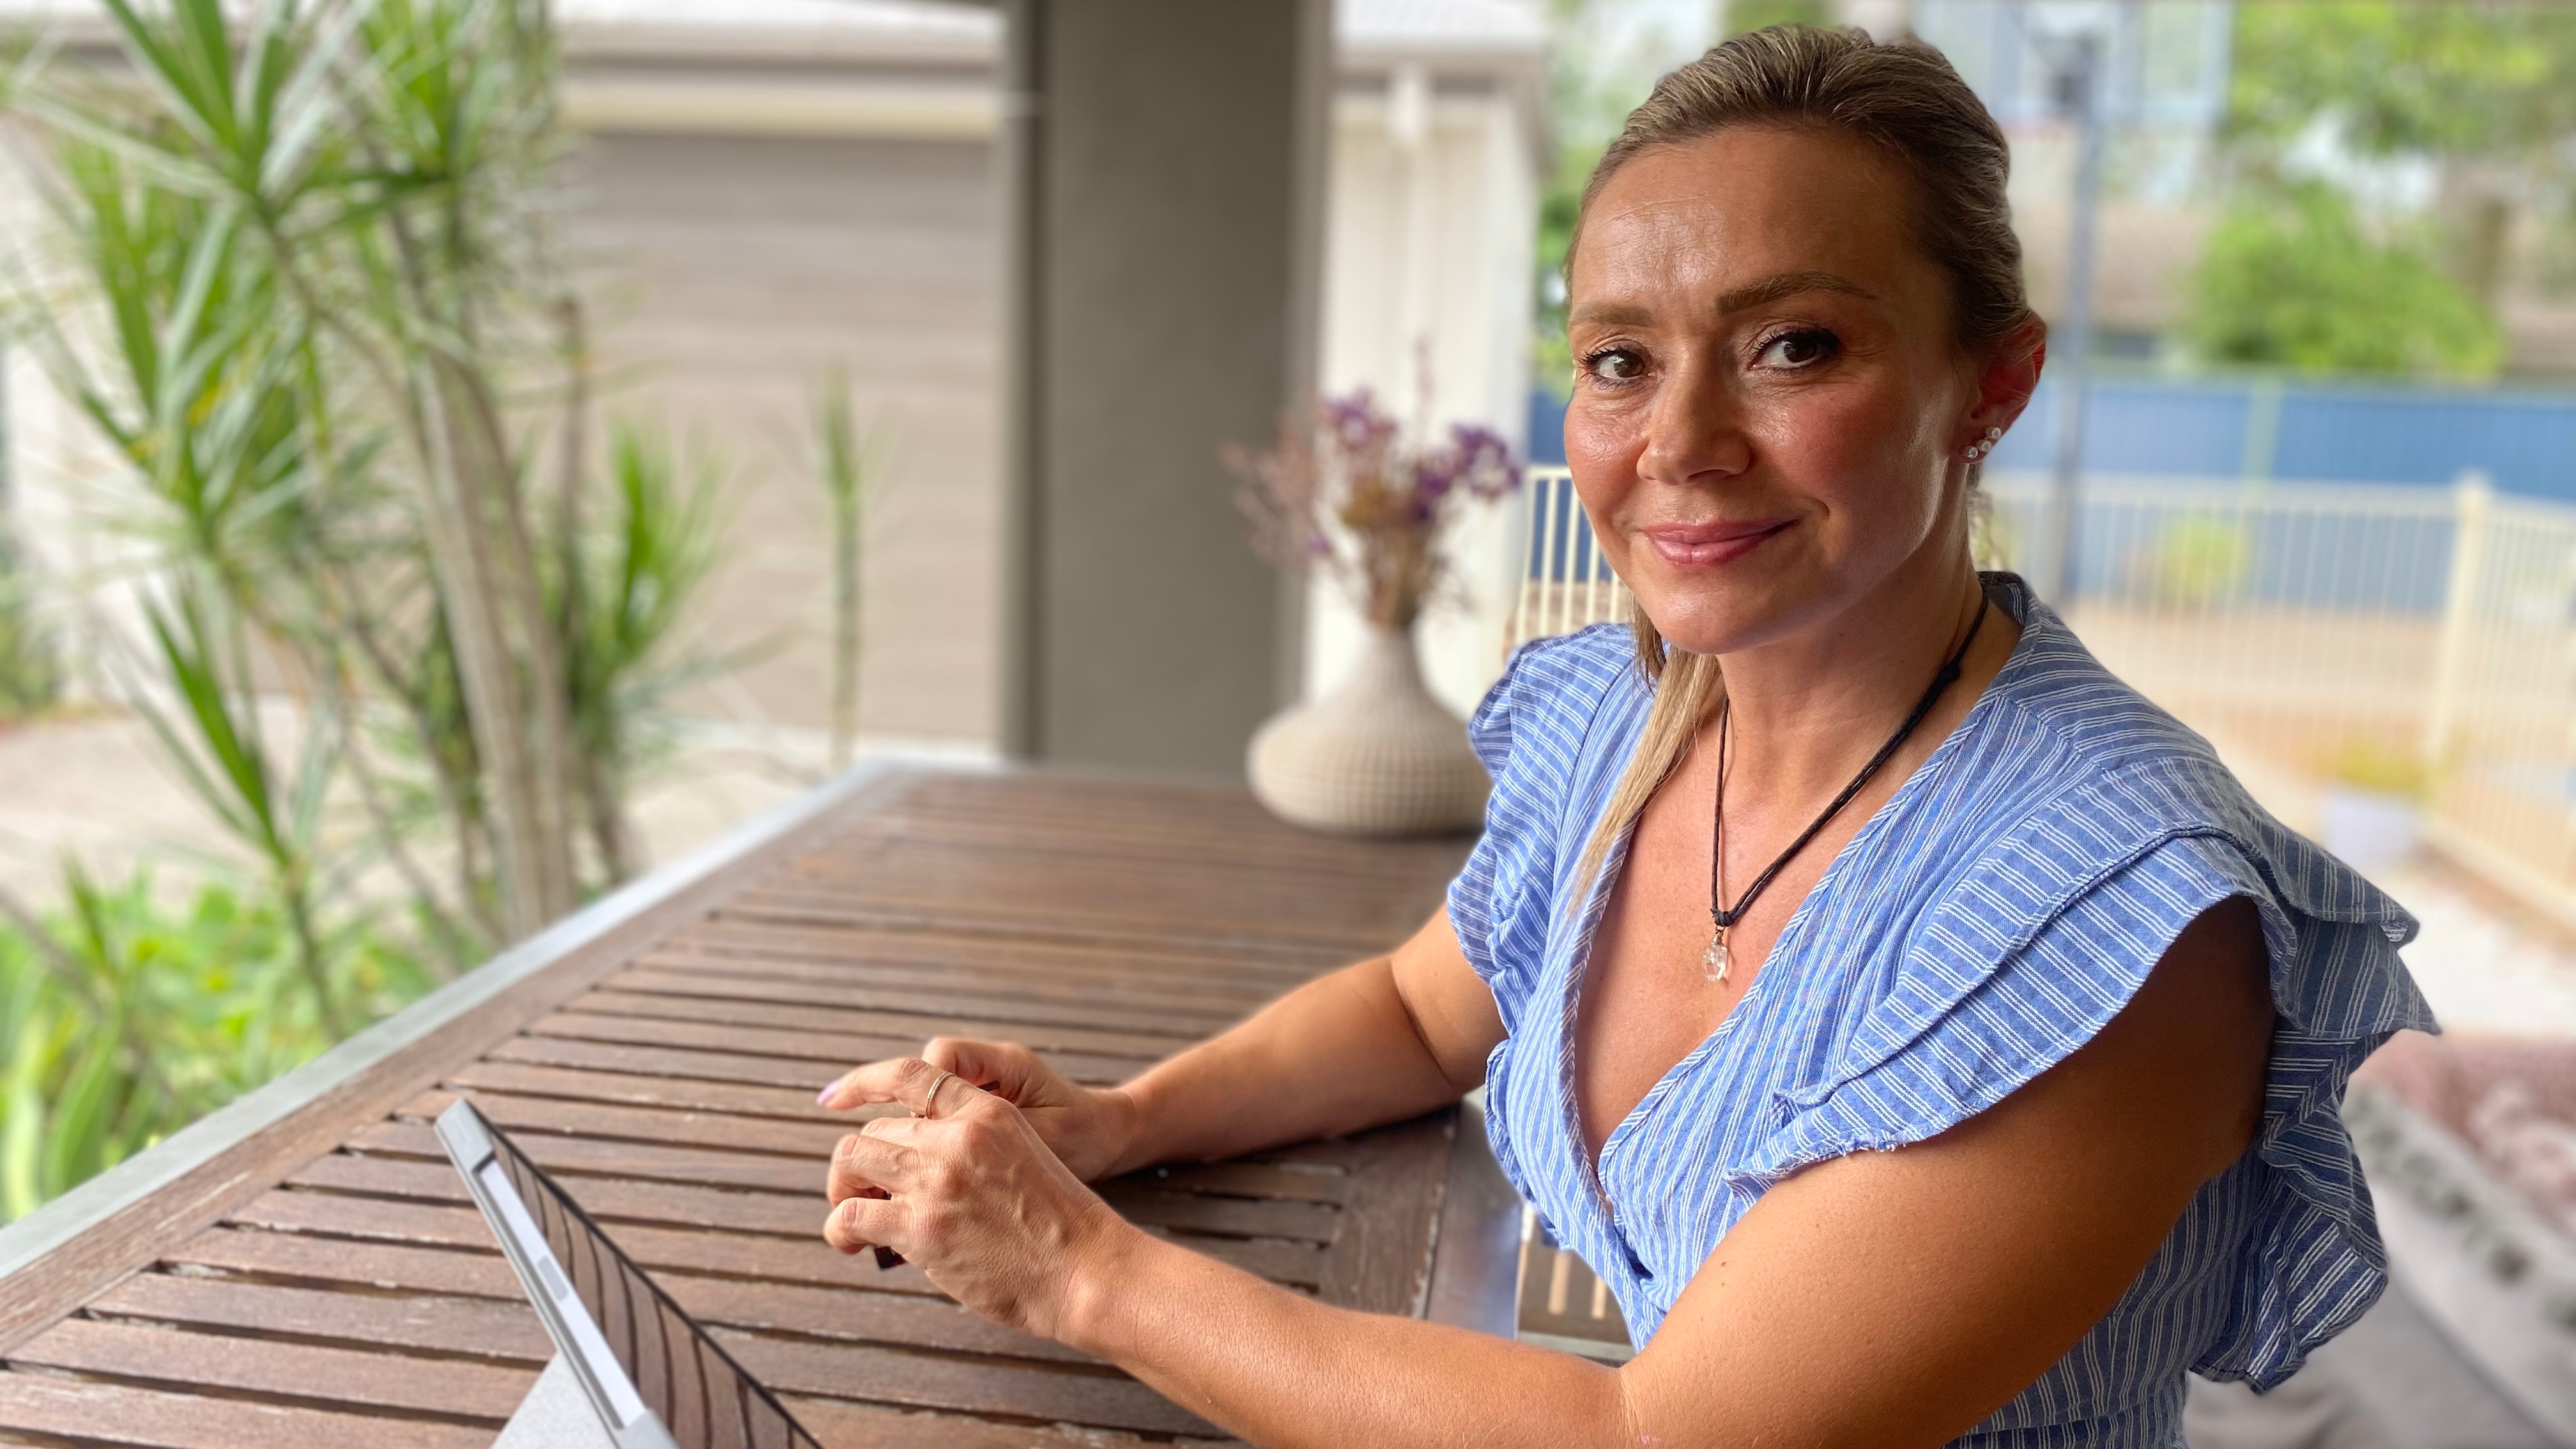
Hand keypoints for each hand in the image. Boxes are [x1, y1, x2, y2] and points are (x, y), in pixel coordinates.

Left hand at [821, 1057, 1139, 1339]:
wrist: (1086, 1269)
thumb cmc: (1062, 1227)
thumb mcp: (1026, 1156)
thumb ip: (975, 1150)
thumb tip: (924, 1172)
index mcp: (987, 1113)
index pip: (911, 1074)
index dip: (863, 1082)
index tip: (835, 1097)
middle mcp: (957, 1137)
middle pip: (876, 1131)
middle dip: (861, 1162)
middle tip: (861, 1192)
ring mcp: (937, 1180)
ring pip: (853, 1162)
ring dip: (843, 1188)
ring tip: (851, 1214)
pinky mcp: (922, 1227)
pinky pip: (852, 1215)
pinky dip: (840, 1228)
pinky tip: (850, 1242)